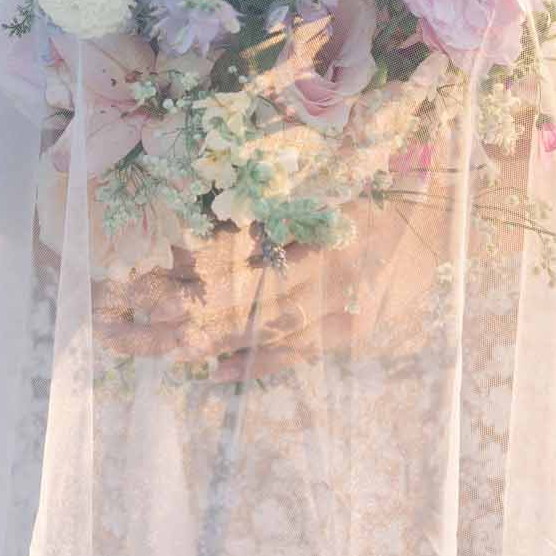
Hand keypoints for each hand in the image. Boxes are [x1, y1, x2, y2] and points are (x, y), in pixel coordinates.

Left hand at [90, 187, 449, 379]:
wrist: (452, 219)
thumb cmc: (387, 186)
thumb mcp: (325, 183)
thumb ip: (269, 204)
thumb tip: (199, 218)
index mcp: (298, 250)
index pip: (214, 273)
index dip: (163, 282)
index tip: (117, 283)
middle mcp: (310, 294)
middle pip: (218, 315)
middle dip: (158, 322)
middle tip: (103, 326)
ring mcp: (330, 323)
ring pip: (245, 341)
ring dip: (188, 345)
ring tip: (137, 347)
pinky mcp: (347, 337)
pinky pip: (287, 359)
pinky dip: (246, 365)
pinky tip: (210, 372)